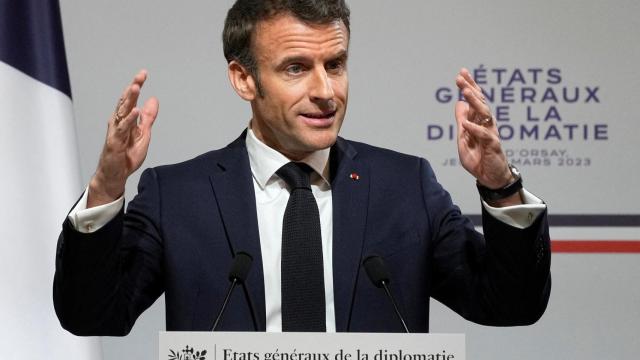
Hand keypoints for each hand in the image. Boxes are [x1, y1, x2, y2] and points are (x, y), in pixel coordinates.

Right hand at [88, 70, 158, 207]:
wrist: (116, 174)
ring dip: (129, 99)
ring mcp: (115, 131)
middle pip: (125, 101)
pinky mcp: (114, 142)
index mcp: (125, 119)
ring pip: (122, 112)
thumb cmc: (126, 155)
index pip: (131, 99)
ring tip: (136, 88)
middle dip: (133, 88)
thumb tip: (153, 99)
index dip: (136, 85)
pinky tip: (135, 111)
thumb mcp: (143, 133)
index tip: (143, 73)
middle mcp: (118, 122)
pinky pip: (122, 129)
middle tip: (140, 76)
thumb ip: (148, 117)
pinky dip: (129, 120)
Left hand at [454, 68, 514, 195]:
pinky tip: (466, 123)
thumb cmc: (479, 158)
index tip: (462, 73)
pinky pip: (484, 135)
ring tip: (465, 92)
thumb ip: (462, 122)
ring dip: (475, 102)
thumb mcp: (464, 139)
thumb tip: (458, 104)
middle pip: (480, 103)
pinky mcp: (493, 146)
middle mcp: (486, 125)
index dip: (470, 86)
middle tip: (460, 78)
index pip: (475, 100)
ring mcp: (491, 134)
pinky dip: (475, 129)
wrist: (490, 178)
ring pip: (484, 114)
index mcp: (479, 122)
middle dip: (470, 89)